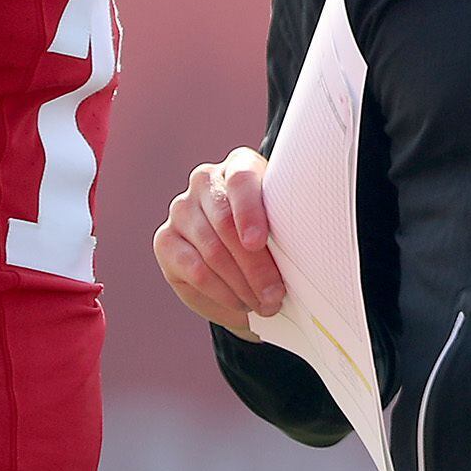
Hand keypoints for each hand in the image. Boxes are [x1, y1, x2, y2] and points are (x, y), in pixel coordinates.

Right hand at [151, 148, 281, 338]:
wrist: (245, 254)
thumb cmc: (274, 234)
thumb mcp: (285, 225)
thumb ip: (288, 228)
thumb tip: (305, 257)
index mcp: (240, 166)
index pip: (241, 180)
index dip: (249, 212)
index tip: (258, 242)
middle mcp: (205, 182)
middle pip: (225, 222)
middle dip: (254, 265)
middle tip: (275, 295)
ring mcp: (182, 209)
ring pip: (211, 251)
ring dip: (241, 285)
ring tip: (264, 305)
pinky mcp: (166, 240)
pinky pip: (194, 271)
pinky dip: (221, 293)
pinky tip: (241, 305)